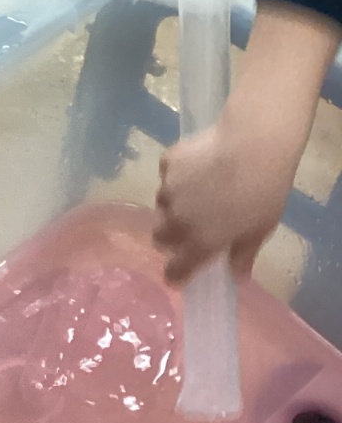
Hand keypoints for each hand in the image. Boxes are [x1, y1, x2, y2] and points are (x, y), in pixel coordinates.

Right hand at [154, 118, 295, 284]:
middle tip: (191, 228)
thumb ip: (243, 254)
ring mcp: (167, 189)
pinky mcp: (167, 163)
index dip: (176, 275)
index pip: (175, 270)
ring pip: (162, 204)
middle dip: (171, 237)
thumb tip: (237, 276)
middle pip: (160, 237)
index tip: (180, 275)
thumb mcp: (260, 230)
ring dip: (174, 205)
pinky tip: (197, 165)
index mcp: (199, 242)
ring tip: (197, 191)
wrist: (252, 146)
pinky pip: (167, 175)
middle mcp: (176, 220)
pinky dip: (177, 175)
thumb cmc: (262, 193)